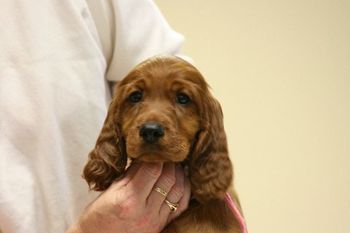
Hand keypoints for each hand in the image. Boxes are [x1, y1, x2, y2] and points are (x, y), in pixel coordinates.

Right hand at [67, 162, 190, 232]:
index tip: (157, 149)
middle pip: (169, 179)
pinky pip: (181, 205)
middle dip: (171, 162)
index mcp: (129, 200)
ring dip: (180, 174)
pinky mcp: (161, 226)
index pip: (152, 169)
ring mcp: (155, 220)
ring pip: (179, 191)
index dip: (157, 156)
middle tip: (169, 154)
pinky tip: (182, 180)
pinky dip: (185, 190)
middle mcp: (145, 212)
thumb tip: (147, 156)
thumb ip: (131, 173)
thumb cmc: (98, 216)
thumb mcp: (111, 191)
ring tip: (175, 164)